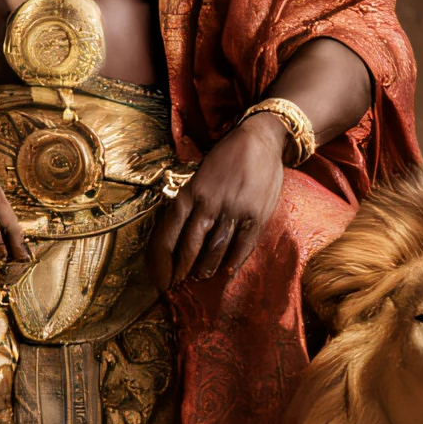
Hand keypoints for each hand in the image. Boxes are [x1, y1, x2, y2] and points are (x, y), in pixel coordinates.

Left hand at [148, 113, 287, 290]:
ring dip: (206, 266)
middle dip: (182, 267)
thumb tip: (180, 231)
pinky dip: (235, 260)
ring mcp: (233, 209)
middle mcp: (209, 201)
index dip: (164, 257)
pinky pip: (243, 243)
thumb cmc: (227, 157)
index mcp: (191, 190)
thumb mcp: (201, 174)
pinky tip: (228, 272)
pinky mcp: (255, 214)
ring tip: (200, 278)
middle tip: (177, 284)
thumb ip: (192, 200)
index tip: (162, 273)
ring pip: (215, 247)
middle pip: (190, 243)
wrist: (261, 139)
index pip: (169, 230)